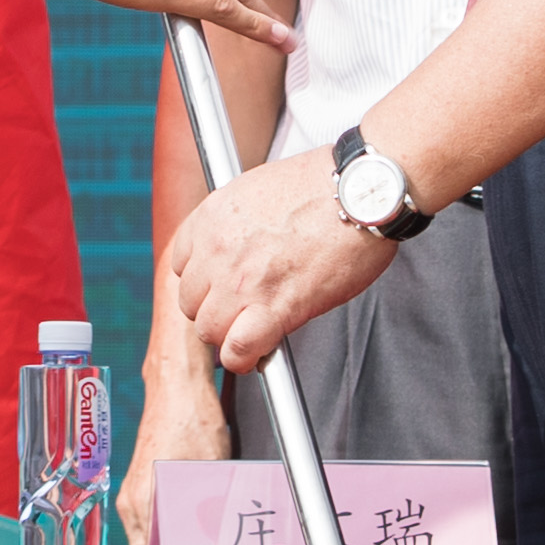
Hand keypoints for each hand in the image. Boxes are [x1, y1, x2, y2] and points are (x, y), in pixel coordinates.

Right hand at [118, 375, 230, 544]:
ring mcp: (132, 492)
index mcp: (142, 505)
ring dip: (176, 538)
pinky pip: (154, 514)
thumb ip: (206, 515)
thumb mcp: (209, 472)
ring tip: (204, 536)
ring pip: (154, 533)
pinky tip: (195, 511)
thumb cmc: (191, 421)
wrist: (177, 385)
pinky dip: (173, 519)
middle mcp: (131, 503)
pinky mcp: (140, 481)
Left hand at [167, 143, 402, 373]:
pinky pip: (237, 350)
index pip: (182, 265)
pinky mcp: (274, 308)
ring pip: (209, 330)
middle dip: (215, 309)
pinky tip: (260, 352)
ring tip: (255, 330)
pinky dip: (244, 358)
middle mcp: (217, 249)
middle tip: (244, 310)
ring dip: (229, 335)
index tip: (222, 287)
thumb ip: (238, 222)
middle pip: (191, 301)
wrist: (362, 192)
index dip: (205, 281)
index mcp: (212, 216)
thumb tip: (242, 249)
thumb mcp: (258, 189)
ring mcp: (241, 281)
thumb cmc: (326, 187)